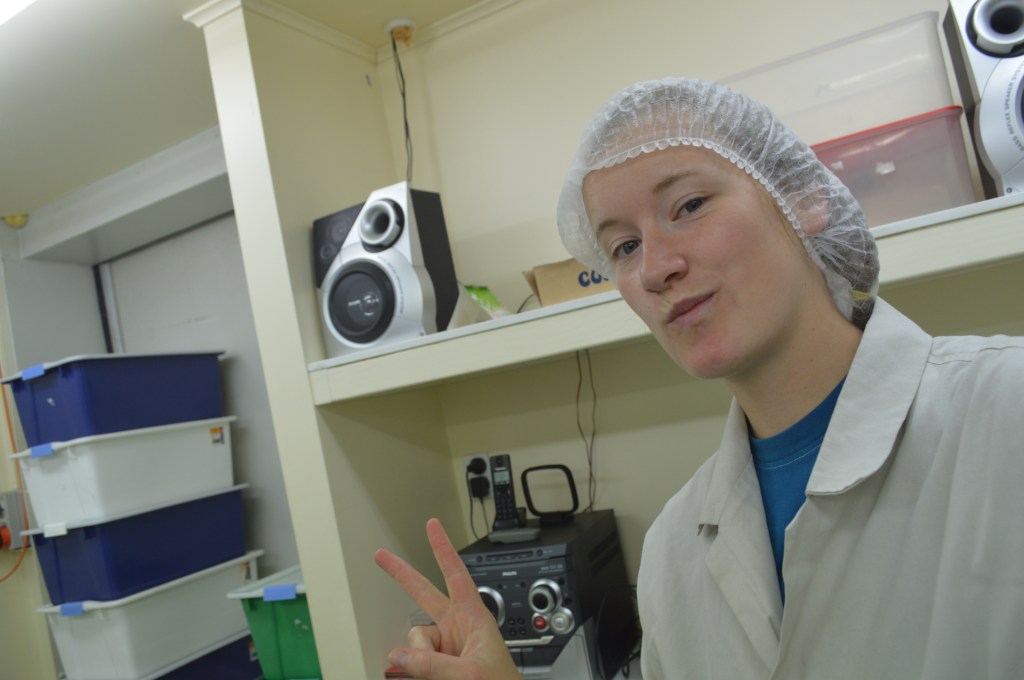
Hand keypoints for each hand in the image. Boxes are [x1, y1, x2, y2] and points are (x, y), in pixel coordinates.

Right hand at [374, 518, 520, 679]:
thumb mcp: (469, 674)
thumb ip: (432, 664)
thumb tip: (398, 655)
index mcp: (474, 617)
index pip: (455, 574)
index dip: (443, 548)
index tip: (433, 525)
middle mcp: (457, 627)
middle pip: (424, 594)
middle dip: (401, 575)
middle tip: (380, 555)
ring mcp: (445, 647)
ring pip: (414, 640)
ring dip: (420, 658)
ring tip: (442, 676)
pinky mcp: (436, 665)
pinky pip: (412, 660)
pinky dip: (413, 668)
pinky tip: (426, 677)